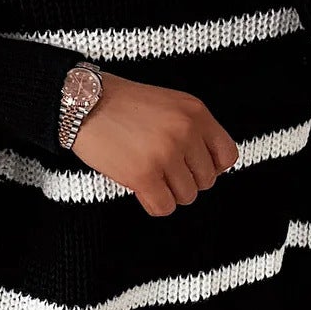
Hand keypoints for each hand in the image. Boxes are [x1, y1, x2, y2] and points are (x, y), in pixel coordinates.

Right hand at [69, 71, 239, 218]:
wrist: (82, 102)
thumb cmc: (122, 104)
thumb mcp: (169, 104)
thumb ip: (192, 130)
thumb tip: (208, 169)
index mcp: (196, 112)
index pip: (227, 156)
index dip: (211, 167)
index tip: (191, 166)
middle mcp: (186, 132)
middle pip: (206, 180)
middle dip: (185, 180)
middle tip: (162, 170)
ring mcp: (166, 154)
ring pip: (187, 196)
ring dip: (168, 192)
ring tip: (148, 175)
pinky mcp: (143, 175)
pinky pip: (164, 207)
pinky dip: (153, 203)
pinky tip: (139, 188)